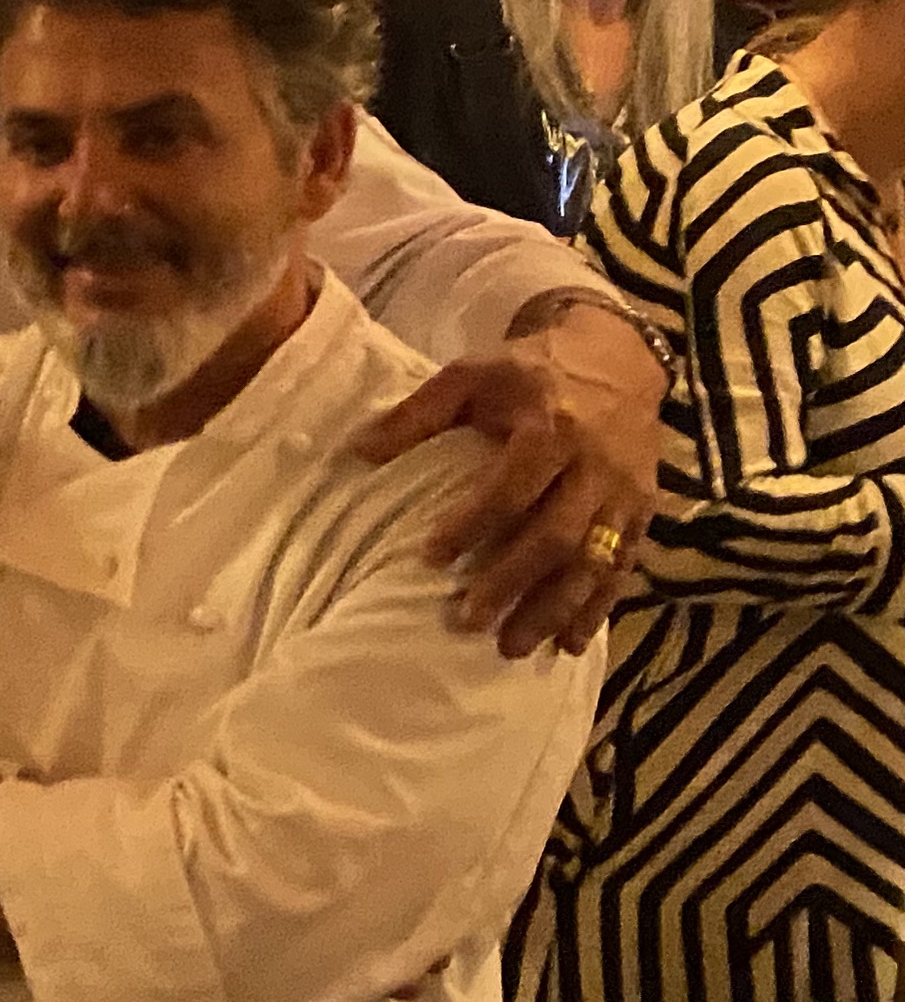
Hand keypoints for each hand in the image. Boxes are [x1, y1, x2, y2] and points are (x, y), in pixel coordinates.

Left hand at [353, 330, 657, 656]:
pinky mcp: (645, 510)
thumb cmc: (528, 369)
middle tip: (467, 622)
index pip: (509, 490)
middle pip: (555, 536)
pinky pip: (623, 565)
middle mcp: (595, 464)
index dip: (470, 527)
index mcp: (550, 426)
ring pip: (594, 561)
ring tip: (512, 647)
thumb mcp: (468, 374)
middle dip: (510, 584)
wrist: (618, 354)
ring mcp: (626, 491)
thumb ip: (415, 414)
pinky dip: (597, 607)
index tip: (429, 559)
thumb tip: (355, 452)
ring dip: (553, 609)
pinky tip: (568, 641)